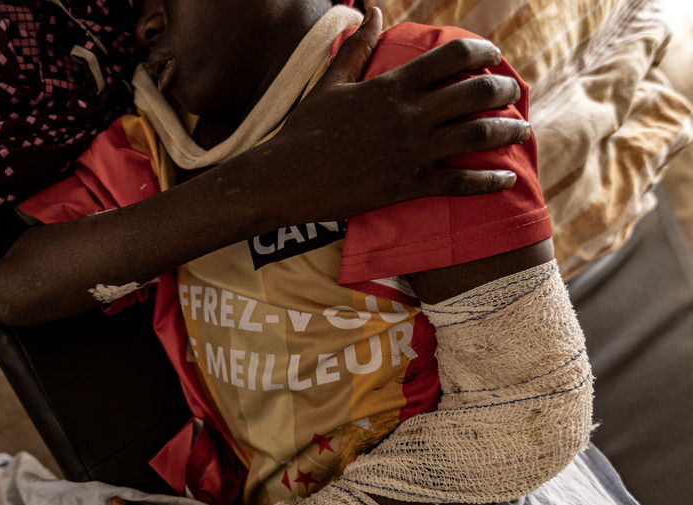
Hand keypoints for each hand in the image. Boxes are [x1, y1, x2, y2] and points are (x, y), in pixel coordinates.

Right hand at [247, 7, 532, 225]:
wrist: (284, 178)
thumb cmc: (304, 130)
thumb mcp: (331, 83)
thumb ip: (358, 47)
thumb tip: (372, 10)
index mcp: (392, 86)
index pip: (452, 57)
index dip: (482, 52)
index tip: (493, 57)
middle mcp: (408, 115)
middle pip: (476, 93)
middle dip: (504, 90)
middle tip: (513, 93)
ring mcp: (410, 152)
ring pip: (476, 135)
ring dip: (507, 131)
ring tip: (520, 129)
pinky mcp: (406, 186)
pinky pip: (458, 182)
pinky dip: (488, 180)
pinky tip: (506, 177)